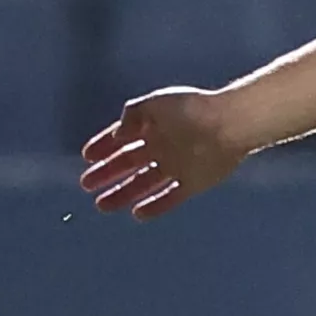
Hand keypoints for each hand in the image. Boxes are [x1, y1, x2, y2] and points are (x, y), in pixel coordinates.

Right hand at [80, 90, 249, 220]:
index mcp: (155, 125)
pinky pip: (170, 197)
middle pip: (130, 162)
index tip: (86, 156)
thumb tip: (118, 134)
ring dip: (123, 193)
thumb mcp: (156, 103)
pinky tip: (136, 213)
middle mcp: (164, 146)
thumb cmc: (193, 108)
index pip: (123, 137)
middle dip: (107, 173)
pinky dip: (154, 206)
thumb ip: (133, 114)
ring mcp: (178, 165)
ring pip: (145, 183)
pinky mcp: (194, 182)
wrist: (230, 124)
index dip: (103, 145)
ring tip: (101, 205)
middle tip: (86, 184)